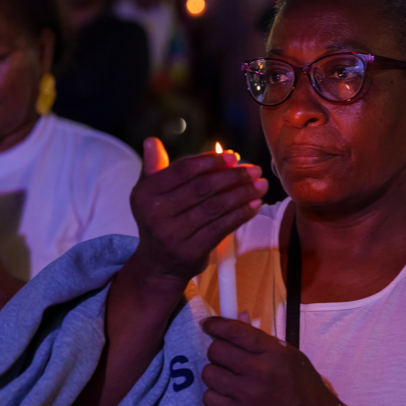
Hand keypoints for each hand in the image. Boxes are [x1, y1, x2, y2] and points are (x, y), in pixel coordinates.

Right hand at [128, 138, 267, 283]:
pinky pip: (222, 227)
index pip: (183, 170)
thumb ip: (157, 167)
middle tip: (254, 170)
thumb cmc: (160, 220)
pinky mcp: (191, 251)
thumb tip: (153, 141)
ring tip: (260, 185)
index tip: (233, 156)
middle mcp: (156, 214)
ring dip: (242, 194)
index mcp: (145, 193)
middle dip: (233, 176)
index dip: (210, 161)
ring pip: (215, 207)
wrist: (158, 264)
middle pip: (203, 188)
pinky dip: (241, 214)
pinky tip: (254, 205)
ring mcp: (173, 234)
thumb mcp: (150, 194)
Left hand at [201, 316, 341, 405]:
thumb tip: (237, 318)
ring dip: (216, 372)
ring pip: (209, 373)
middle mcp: (258, 371)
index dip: (216, 324)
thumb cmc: (305, 387)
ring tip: (228, 376)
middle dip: (218, 349)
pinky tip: (228, 394)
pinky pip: (209, 398)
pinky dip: (215, 394)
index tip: (208, 324)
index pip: (235, 331)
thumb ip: (261, 338)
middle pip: (217, 351)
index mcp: (274, 353)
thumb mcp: (290, 355)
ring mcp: (246, 396)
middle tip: (226, 355)